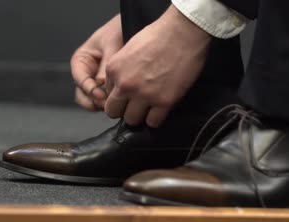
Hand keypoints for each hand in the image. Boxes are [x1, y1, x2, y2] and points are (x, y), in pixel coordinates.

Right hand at [71, 14, 122, 110]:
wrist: (134, 26)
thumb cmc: (118, 30)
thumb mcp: (111, 44)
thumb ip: (107, 64)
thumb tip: (103, 85)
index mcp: (81, 61)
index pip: (79, 80)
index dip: (89, 90)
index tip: (101, 95)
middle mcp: (87, 74)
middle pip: (83, 96)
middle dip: (94, 101)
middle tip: (108, 103)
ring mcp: (98, 83)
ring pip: (94, 101)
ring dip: (104, 104)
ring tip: (117, 102)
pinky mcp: (110, 89)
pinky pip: (108, 101)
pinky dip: (114, 102)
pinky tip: (124, 100)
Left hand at [104, 5, 211, 127]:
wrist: (182, 32)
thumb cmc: (158, 35)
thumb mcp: (129, 48)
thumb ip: (121, 68)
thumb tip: (120, 84)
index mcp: (114, 69)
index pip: (106, 93)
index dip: (118, 94)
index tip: (129, 92)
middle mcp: (125, 85)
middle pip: (114, 112)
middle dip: (123, 109)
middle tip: (135, 104)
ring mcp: (144, 95)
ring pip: (132, 120)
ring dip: (140, 115)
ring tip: (150, 107)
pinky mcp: (164, 102)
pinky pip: (153, 122)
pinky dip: (156, 118)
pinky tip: (161, 108)